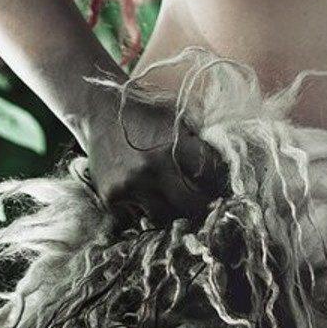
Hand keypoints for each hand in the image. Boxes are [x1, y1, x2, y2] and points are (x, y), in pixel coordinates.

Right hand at [83, 90, 225, 226]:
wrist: (99, 109)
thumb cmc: (145, 112)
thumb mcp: (177, 117)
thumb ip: (198, 142)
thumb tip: (225, 167)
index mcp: (171, 147)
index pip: (209, 174)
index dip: (222, 179)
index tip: (227, 183)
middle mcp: (150, 171)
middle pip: (191, 205)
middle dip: (205, 203)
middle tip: (210, 201)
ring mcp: (129, 188)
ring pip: (165, 218)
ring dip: (177, 213)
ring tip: (181, 204)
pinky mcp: (111, 199)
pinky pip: (138, 218)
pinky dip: (149, 212)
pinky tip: (154, 200)